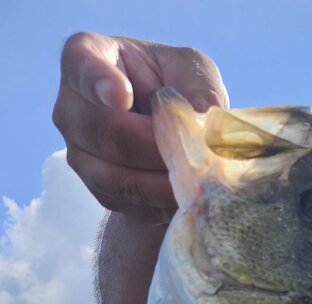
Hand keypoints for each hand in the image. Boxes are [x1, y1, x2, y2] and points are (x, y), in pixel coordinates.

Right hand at [53, 32, 228, 223]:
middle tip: (190, 155)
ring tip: (194, 181)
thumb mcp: (192, 71)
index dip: (100, 83)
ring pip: (114, 176)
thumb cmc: (174, 86)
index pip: (83, 66)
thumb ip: (200, 88)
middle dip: (154, 148)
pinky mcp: (98, 189)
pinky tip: (184, 196)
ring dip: (159, 183)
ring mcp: (78, 151)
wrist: (168, 132)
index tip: (123, 97)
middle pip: (104, 134)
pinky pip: (126, 202)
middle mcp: (71, 106)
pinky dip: (159, 203)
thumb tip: (205, 123)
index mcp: (88, 56)